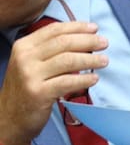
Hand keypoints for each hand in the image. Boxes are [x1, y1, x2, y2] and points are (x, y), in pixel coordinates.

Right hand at [0, 20, 106, 144]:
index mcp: (23, 46)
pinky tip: (94, 79)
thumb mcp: (31, 64)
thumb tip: (83, 40)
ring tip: (104, 61)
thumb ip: (50, 51)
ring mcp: (30, 75)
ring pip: (68, 61)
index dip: (76, 27)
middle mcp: (25, 57)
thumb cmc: (27, 89)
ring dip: (90, 60)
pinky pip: (67, 82)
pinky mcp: (39, 93)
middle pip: (63, 43)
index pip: (54, 30)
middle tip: (104, 43)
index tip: (94, 28)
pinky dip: (84, 79)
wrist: (9, 117)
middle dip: (87, 41)